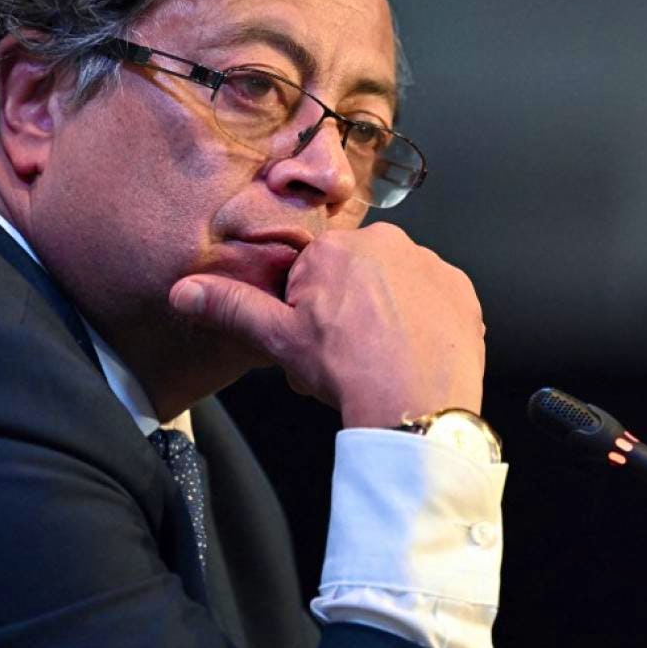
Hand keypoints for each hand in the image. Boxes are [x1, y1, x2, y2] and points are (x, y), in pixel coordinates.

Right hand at [168, 223, 484, 427]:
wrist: (415, 405)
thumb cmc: (348, 371)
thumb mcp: (280, 339)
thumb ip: (232, 307)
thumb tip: (184, 290)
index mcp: (336, 248)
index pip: (313, 271)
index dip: (309, 310)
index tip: (316, 338)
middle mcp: (387, 242)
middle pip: (357, 274)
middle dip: (348, 307)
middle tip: (346, 352)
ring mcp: (429, 263)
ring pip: (397, 285)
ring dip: (388, 311)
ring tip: (381, 356)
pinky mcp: (461, 288)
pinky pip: (435, 298)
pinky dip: (425, 319)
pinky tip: (413, 351)